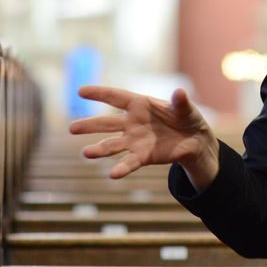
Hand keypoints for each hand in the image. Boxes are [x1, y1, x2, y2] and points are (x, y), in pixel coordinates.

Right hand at [69, 86, 219, 189]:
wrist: (194, 140)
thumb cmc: (187, 118)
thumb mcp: (186, 108)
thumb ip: (181, 102)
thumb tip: (179, 92)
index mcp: (140, 105)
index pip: (116, 97)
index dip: (99, 93)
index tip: (80, 91)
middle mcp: (132, 122)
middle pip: (107, 123)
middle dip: (90, 125)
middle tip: (71, 128)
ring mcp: (135, 140)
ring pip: (113, 144)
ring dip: (100, 149)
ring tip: (85, 153)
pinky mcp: (143, 156)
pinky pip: (130, 162)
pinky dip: (122, 168)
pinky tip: (112, 174)